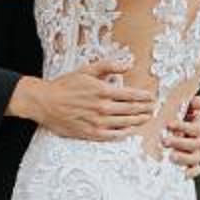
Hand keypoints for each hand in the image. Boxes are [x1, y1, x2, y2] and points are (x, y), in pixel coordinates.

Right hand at [11, 52, 153, 140]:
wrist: (45, 102)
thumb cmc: (65, 85)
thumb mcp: (87, 70)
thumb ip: (109, 66)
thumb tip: (128, 64)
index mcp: (103, 91)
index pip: (131, 95)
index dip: (144, 97)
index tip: (152, 97)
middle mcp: (102, 108)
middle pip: (131, 110)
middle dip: (145, 108)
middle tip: (154, 108)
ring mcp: (97, 122)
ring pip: (125, 123)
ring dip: (139, 120)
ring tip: (147, 118)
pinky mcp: (90, 133)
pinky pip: (113, 135)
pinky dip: (124, 133)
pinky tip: (131, 130)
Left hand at [159, 93, 199, 177]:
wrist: (165, 134)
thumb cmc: (171, 118)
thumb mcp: (176, 108)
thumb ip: (186, 102)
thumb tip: (198, 102)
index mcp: (198, 124)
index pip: (198, 125)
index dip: (185, 125)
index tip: (169, 124)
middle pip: (197, 142)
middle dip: (180, 142)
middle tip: (163, 141)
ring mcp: (197, 153)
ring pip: (196, 157)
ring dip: (184, 157)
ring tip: (170, 157)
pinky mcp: (192, 166)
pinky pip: (196, 170)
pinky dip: (191, 172)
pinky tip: (183, 173)